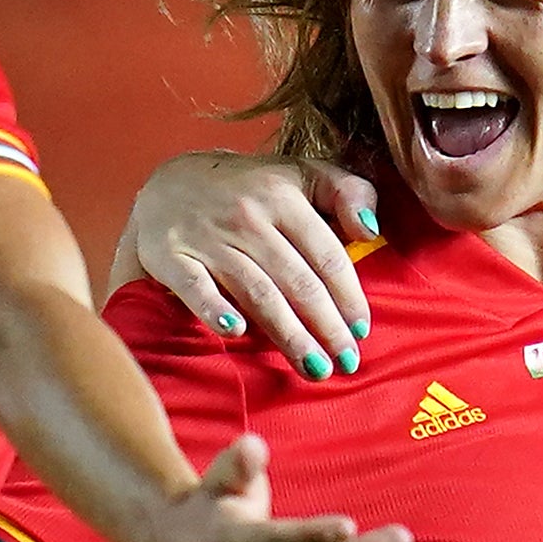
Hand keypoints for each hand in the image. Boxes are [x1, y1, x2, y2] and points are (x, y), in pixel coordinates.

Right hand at [123, 150, 382, 381]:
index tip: (362, 331)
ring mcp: (208, 237)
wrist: (171, 184)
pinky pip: (194, 287)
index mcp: (283, 196)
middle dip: (326, 326)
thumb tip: (372, 232)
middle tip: (346, 363)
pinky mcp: (171, 255)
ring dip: (289, 334)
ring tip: (314, 367)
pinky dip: (214, 309)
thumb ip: (347, 191)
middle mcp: (247, 216)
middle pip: (297, 281)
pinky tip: (235, 332)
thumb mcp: (301, 174)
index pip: (326, 255)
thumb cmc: (250, 189)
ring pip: (257, 291)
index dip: (348, 296)